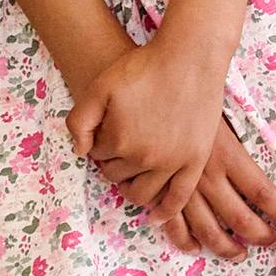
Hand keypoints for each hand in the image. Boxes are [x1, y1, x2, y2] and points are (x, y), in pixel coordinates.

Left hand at [66, 35, 223, 222]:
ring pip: (143, 193)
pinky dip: (165, 212)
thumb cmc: (144, 67)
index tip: (106, 132)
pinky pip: (178, 198)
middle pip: (118, 176)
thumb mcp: (101, 86)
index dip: (99, 144)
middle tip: (119, 148)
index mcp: (119, 141)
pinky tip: (156, 217)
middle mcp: (145, 158)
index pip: (98, 157)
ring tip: (131, 174)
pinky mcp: (195, 161)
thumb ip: (80, 120)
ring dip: (132, 187)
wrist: (189, 58)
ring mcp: (172, 163)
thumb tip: (80, 152)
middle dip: (113, 165)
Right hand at [101, 112, 275, 261]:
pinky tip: (195, 246)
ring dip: (226, 247)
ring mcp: (182, 187)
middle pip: (240, 218)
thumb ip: (243, 144)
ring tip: (239, 254)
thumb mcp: (227, 117)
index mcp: (227, 156)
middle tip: (272, 240)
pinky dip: (185, 241)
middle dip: (260, 234)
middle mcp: (207, 176)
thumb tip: (269, 167)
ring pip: (208, 230)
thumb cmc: (194, 98)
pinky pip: (174, 226)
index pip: (263, 193)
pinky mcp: (160, 190)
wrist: (154, 90)